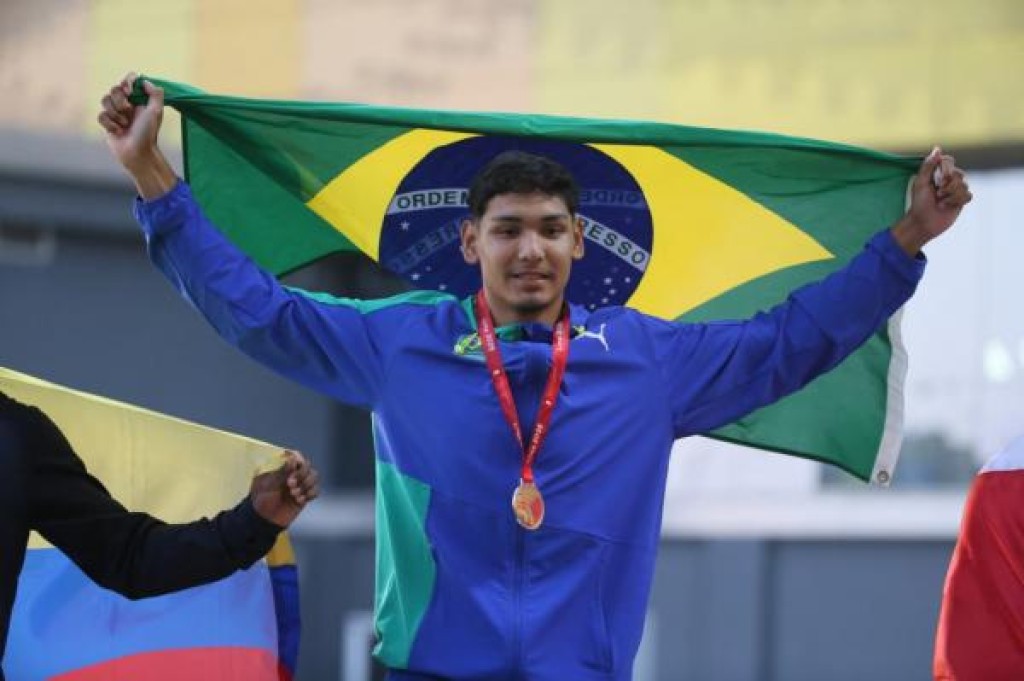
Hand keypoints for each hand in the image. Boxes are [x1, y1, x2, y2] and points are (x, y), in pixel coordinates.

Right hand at [97, 72, 176, 198]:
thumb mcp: (156, 111)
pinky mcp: (107, 123)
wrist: (138, 153)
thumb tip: (144, 80)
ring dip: (115, 113)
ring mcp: (116, 113)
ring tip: (125, 124)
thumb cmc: (148, 133)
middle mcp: (127, 104)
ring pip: (105, 100)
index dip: (127, 83)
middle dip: (120, 100)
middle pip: (114, 89)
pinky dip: (109, 124)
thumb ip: (155, 93)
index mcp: (139, 99)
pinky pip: (100, 115)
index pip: (129, 80)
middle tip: (128, 111)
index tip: (130, 92)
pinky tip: (118, 131)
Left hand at [249, 450, 319, 527]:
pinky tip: (299, 500)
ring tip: (293, 495)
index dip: (298, 460)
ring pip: (314, 476)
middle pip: (307, 466)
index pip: (296, 456)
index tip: (293, 468)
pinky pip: (316, 490)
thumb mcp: (268, 485)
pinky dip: (310, 494)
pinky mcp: (305, 496)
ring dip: (306, 485)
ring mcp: (299, 485)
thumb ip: (281, 472)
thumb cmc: (261, 500)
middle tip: (290, 485)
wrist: (263, 520)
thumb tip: (293, 458)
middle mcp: (292, 474)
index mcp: (281, 468)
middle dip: (301, 475)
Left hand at [891, 146, 972, 254]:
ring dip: (950, 195)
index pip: (948, 161)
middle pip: (958, 173)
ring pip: (964, 185)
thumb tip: (937, 148)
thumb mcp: (921, 183)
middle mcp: (947, 180)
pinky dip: (956, 201)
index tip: (937, 179)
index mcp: (936, 173)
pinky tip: (947, 206)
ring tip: (940, 202)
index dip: (946, 169)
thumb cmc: (919, 203)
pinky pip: (968, 195)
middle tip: (937, 194)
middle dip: (948, 185)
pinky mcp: (961, 201)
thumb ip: (928, 166)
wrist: (924, 223)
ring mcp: (955, 190)